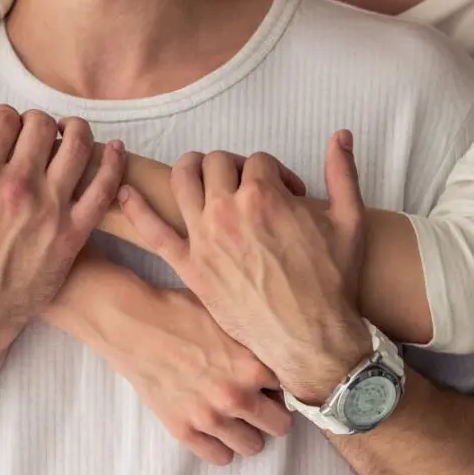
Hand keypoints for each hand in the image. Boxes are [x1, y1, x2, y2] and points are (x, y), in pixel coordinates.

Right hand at [0, 105, 124, 355]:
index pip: (6, 119)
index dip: (6, 115)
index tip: (7, 124)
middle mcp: (17, 187)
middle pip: (42, 126)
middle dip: (38, 120)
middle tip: (36, 130)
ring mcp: (49, 209)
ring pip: (76, 146)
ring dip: (77, 129)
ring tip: (71, 130)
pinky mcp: (72, 233)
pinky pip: (104, 189)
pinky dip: (113, 163)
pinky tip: (115, 150)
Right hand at [44, 278, 291, 465]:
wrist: (134, 323)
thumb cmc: (180, 310)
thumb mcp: (227, 313)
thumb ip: (254, 336)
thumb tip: (278, 343)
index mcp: (251, 364)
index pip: (292, 388)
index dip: (283, 380)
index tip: (275, 376)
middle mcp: (235, 396)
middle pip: (280, 424)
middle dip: (274, 410)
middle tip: (261, 397)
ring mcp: (209, 418)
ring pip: (253, 446)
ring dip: (250, 430)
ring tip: (239, 413)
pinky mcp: (184, 431)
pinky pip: (219, 458)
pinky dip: (222, 444)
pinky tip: (217, 424)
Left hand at [118, 131, 371, 403]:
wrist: (313, 341)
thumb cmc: (333, 283)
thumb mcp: (349, 221)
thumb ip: (342, 171)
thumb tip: (342, 133)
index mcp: (264, 196)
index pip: (258, 160)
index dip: (276, 171)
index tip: (289, 192)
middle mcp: (228, 211)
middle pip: (218, 161)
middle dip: (236, 166)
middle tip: (250, 187)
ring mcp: (204, 239)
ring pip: (183, 180)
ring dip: (191, 168)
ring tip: (204, 176)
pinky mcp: (190, 267)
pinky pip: (153, 231)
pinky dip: (135, 207)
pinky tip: (124, 191)